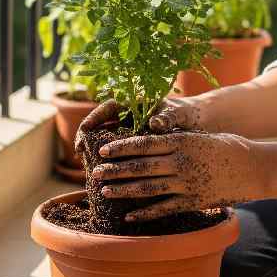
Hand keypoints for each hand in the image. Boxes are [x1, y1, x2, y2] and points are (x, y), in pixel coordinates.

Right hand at [74, 96, 211, 157]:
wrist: (196, 125)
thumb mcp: (177, 114)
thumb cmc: (185, 114)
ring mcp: (129, 131)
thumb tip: (156, 122)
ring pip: (106, 139)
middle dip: (88, 137)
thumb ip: (167, 117)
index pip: (108, 107)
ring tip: (87, 165)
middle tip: (79, 152)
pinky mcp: (133, 146)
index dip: (93, 117)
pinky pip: (117, 152)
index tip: (84, 130)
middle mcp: (128, 116)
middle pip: (101, 124)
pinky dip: (109, 161)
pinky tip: (105, 173)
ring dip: (95, 150)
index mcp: (135, 103)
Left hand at [90, 131, 265, 220]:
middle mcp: (181, 162)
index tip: (104, 150)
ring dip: (124, 191)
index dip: (122, 148)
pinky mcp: (194, 201)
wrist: (255, 167)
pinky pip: (165, 208)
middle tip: (96, 173)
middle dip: (115, 170)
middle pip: (141, 167)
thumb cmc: (228, 146)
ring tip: (106, 192)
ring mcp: (187, 183)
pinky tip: (130, 216)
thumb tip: (149, 139)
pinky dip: (145, 213)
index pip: (144, 144)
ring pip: (148, 189)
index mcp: (181, 141)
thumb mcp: (200, 136)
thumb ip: (176, 140)